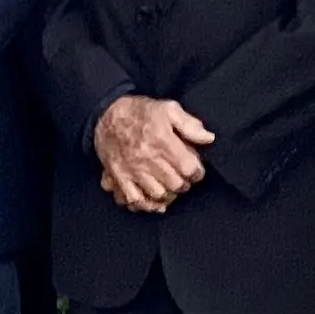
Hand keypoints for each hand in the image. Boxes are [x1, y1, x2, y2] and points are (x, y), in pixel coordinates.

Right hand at [93, 94, 213, 215]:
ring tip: (170, 186)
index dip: (197, 171)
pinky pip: (135, 199)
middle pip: (176, 184)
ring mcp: (132, 169)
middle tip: (183, 177)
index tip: (196, 169)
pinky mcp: (120, 177)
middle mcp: (147, 158)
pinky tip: (155, 202)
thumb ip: (190, 124)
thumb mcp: (168, 108)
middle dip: (185, 183)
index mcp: (162, 140)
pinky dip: (147, 205)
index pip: (189, 168)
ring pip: (159, 194)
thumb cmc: (139, 112)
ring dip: (169, 194)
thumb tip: (208, 138)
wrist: (106, 114)